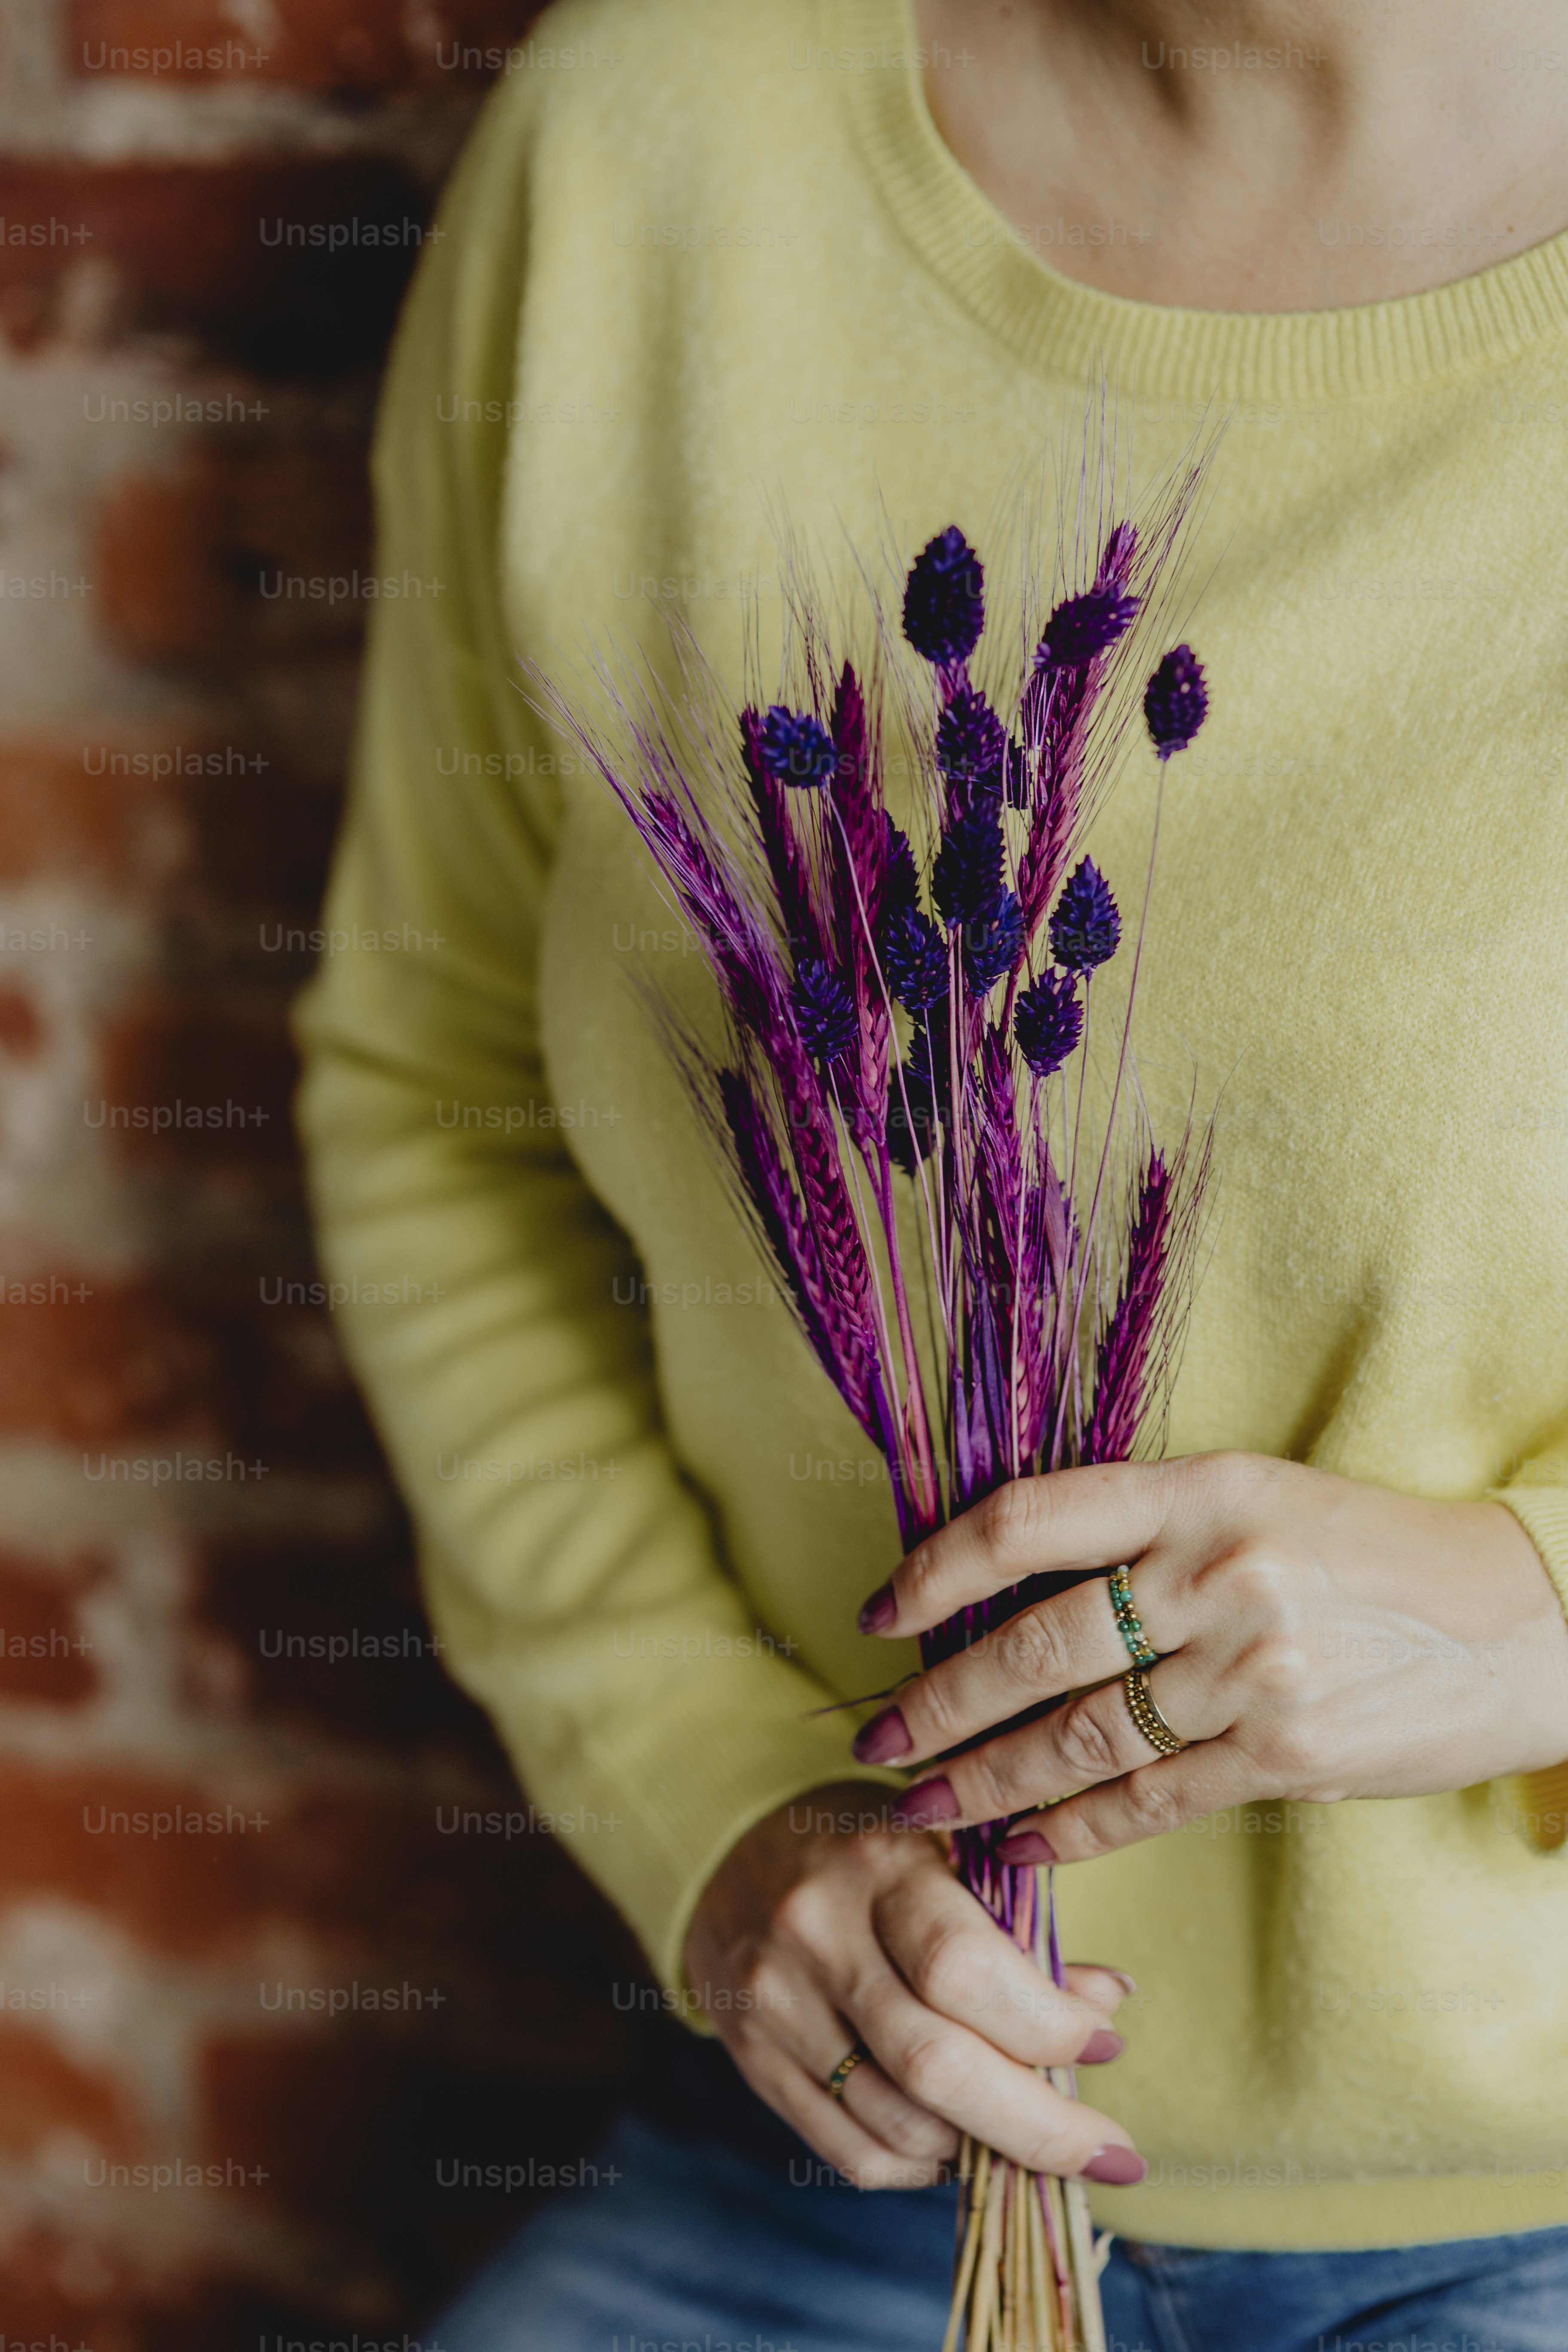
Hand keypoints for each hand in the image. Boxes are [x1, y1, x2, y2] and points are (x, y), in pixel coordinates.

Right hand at [682, 1779, 1143, 2188]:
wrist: (736, 1857)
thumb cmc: (874, 1860)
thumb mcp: (949, 1858)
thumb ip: (1022, 1933)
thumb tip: (1107, 2009)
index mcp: (878, 1865)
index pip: (963, 1967)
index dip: (1047, 2025)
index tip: (1107, 2046)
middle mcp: (816, 1933)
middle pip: (933, 2064)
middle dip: (1037, 2126)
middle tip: (1108, 2155)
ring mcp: (775, 2005)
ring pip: (897, 2124)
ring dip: (985, 2151)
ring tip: (1033, 2138)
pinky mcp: (753, 2063)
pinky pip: (853, 2154)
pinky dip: (924, 2168)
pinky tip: (962, 2148)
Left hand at [852, 1453, 1567, 1862]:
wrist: (1524, 1620)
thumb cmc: (1373, 1553)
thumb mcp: (1256, 1498)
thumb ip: (1145, 1531)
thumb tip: (1011, 1584)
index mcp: (1200, 1489)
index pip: (1030, 1521)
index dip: (936, 1567)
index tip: (880, 1611)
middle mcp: (1217, 1574)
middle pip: (1037, 1645)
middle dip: (941, 1701)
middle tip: (875, 1737)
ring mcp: (1252, 1670)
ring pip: (1082, 1736)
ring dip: (987, 1778)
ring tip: (922, 1804)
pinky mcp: (1286, 1755)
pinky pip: (1150, 1800)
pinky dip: (1073, 1829)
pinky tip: (1018, 1844)